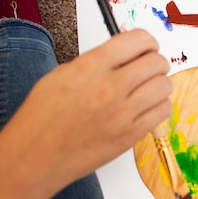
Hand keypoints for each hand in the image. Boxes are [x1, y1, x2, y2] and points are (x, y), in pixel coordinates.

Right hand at [15, 29, 172, 180]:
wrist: (33, 158)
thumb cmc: (42, 118)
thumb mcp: (61, 74)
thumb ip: (97, 60)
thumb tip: (126, 52)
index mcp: (90, 67)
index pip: (138, 40)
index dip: (147, 41)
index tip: (146, 46)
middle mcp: (109, 88)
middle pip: (156, 62)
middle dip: (155, 61)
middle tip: (147, 67)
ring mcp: (122, 114)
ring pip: (164, 85)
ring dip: (158, 83)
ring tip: (145, 88)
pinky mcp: (130, 135)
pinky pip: (163, 110)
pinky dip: (158, 105)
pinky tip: (145, 107)